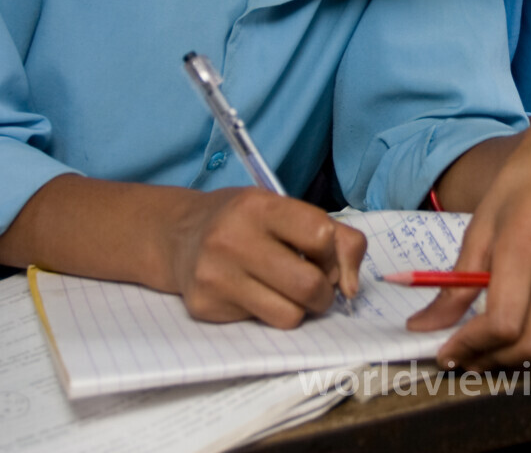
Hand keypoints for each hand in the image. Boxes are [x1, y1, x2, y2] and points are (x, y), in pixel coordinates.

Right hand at [162, 188, 364, 328]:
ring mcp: (215, 275)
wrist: (179, 236)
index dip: (332, 253)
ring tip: (287, 292)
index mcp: (259, 207)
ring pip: (290, 315)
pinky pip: (262, 324)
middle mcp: (232, 239)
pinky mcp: (205, 306)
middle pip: (309, 284)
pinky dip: (270, 313)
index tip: (322, 256)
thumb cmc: (245, 222)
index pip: (321, 235)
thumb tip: (352, 289)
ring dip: (300, 309)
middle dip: (324, 293)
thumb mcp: (287, 210)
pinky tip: (254, 294)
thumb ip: (336, 238)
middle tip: (315, 286)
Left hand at [407, 121, 530, 369]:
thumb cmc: (519, 193)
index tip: (451, 353)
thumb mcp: (479, 230)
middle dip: (498, 361)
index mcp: (523, 246)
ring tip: (510, 345)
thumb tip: (422, 328)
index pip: (502, 322)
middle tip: (476, 356)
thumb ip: (454, 285)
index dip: (472, 347)